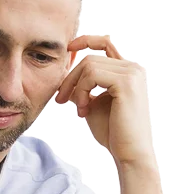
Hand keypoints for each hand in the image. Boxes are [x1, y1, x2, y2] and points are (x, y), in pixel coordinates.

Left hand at [54, 34, 155, 165]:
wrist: (129, 152)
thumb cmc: (113, 132)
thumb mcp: (92, 104)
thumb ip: (83, 88)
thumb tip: (65, 76)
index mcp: (127, 71)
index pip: (105, 44)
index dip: (85, 41)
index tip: (68, 49)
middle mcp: (133, 67)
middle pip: (89, 58)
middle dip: (69, 78)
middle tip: (60, 99)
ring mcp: (132, 73)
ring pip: (88, 65)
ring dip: (75, 87)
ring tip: (79, 109)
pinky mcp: (126, 82)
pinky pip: (92, 74)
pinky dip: (81, 91)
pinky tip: (84, 110)